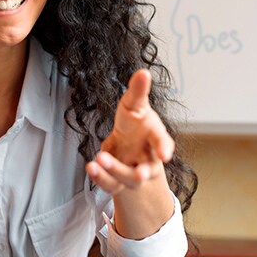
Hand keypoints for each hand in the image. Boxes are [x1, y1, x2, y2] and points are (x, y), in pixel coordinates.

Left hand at [88, 69, 174, 194]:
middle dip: (143, 173)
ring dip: (115, 170)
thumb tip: (143, 71)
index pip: (162, 142)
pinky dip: (100, 178)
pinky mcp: (118, 182)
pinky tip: (91, 168)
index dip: (164, 147)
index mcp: (154, 137)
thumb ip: (138, 91)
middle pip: (148, 168)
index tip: (165, 155)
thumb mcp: (134, 105)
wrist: (129, 146)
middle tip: (140, 174)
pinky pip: (111, 184)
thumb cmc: (135, 124)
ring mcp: (133, 172)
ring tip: (100, 159)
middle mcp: (148, 158)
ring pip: (128, 178)